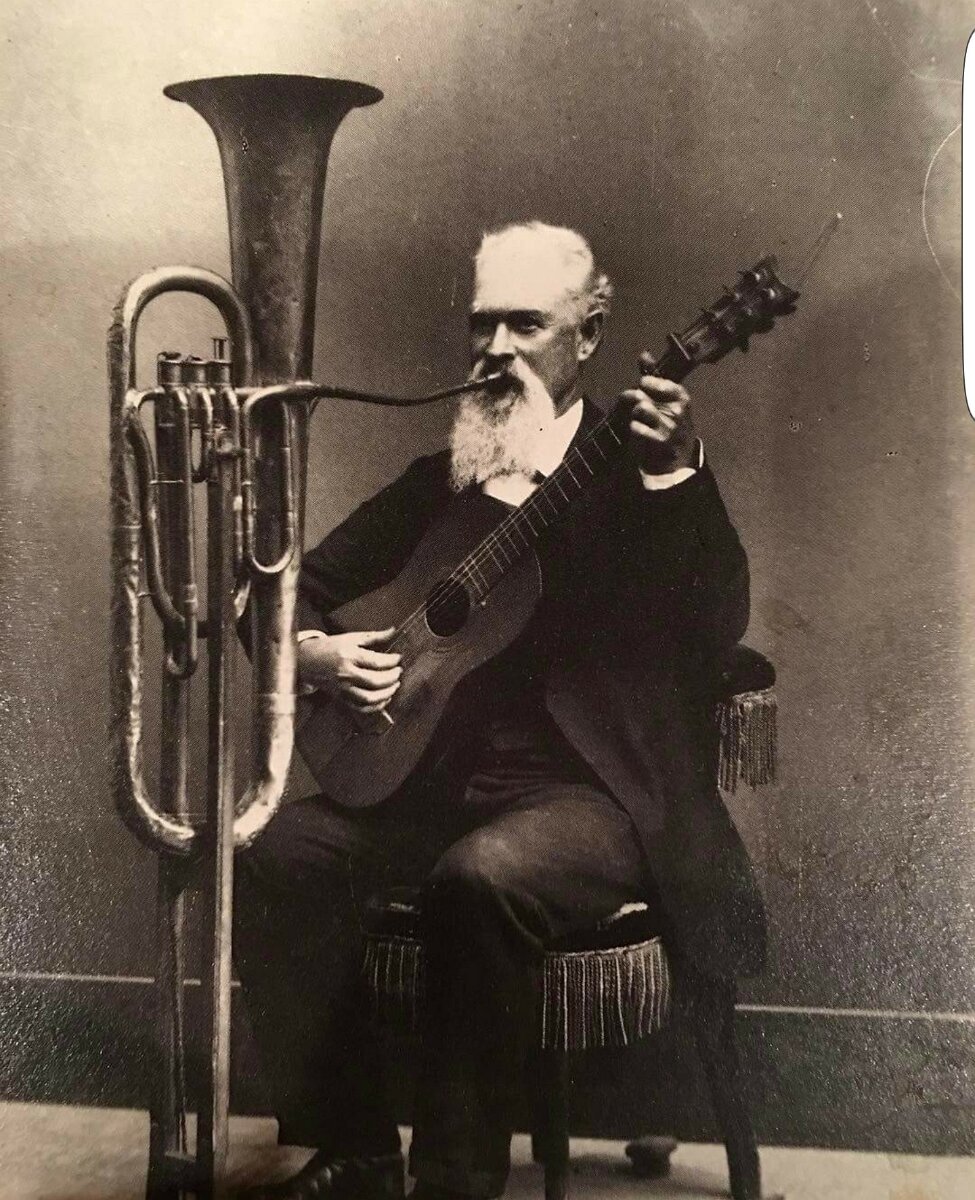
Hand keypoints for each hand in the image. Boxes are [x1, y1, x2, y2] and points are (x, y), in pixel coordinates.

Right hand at [298, 628, 401, 713]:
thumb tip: (393, 631)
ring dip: (387, 693)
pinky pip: (361, 708)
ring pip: (369, 698)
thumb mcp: (350, 637)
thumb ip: (374, 636)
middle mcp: (346, 674)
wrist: (306, 661)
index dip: (392, 661)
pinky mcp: (341, 698)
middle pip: (375, 681)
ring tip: (395, 685)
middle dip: (392, 677)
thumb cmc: (329, 647)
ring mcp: (343, 689)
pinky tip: (384, 698)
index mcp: (349, 656)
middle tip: (398, 672)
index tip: (398, 658)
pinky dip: (375, 706)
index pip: (376, 662)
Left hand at [621, 351, 696, 473]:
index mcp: (680, 395)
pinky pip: (636, 427)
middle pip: (640, 394)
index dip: (642, 387)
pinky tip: (640, 435)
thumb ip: (653, 376)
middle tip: (634, 408)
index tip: (645, 392)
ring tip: (640, 421)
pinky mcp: (659, 441)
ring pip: (639, 408)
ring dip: (634, 416)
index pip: (649, 381)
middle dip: (631, 400)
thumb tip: (644, 353)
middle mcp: (677, 409)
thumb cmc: (668, 424)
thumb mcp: (665, 399)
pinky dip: (634, 430)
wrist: (677, 459)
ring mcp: (669, 426)